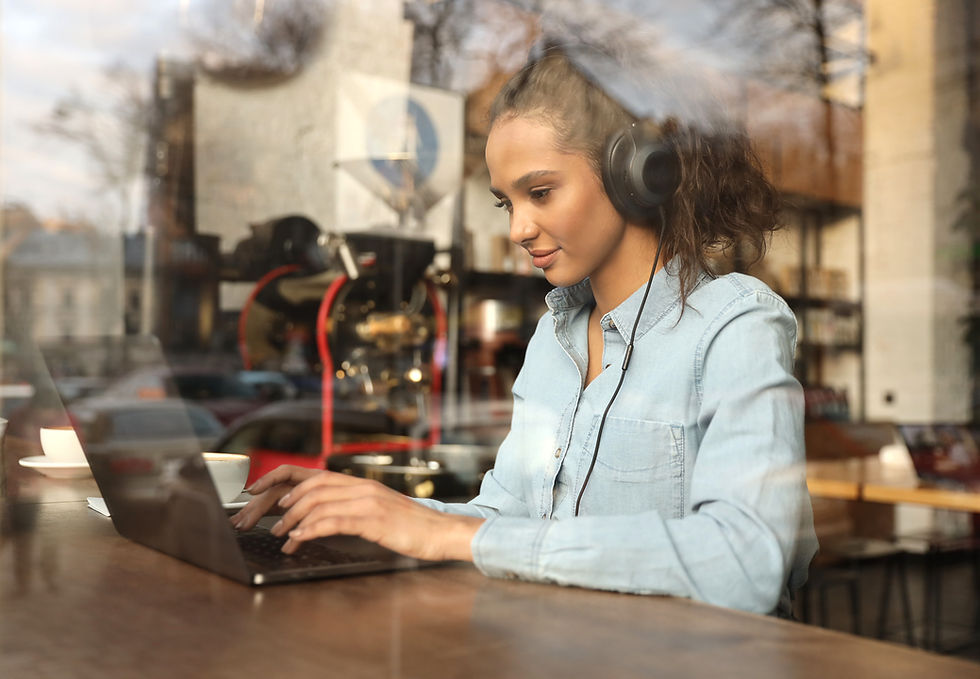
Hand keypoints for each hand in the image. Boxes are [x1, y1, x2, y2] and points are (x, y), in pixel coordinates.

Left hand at [233, 465, 483, 562]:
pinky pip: (333, 520)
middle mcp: (359, 486)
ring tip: (279, 535)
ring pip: (316, 501)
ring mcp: (366, 500)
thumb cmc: (409, 527)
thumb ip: (349, 509)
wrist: (441, 532)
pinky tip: (298, 541)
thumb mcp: (375, 512)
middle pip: (306, 485)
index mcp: (357, 483)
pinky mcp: (372, 518)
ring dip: (291, 519)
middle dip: (275, 501)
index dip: (277, 477)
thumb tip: (316, 518)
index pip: (309, 472)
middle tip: (255, 518)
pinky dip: (310, 530)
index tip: (254, 490)